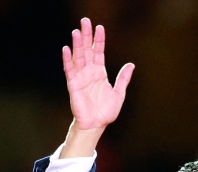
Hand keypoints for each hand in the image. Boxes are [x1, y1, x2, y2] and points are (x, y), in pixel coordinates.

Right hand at [60, 17, 133, 157]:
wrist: (96, 125)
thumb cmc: (105, 111)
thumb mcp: (118, 93)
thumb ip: (123, 79)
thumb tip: (131, 65)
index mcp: (99, 73)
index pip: (99, 52)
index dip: (99, 40)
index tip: (100, 27)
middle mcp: (89, 72)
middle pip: (87, 50)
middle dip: (86, 36)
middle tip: (85, 21)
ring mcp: (80, 77)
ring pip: (78, 57)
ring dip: (77, 44)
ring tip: (76, 31)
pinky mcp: (73, 85)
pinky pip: (69, 70)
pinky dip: (68, 60)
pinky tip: (66, 49)